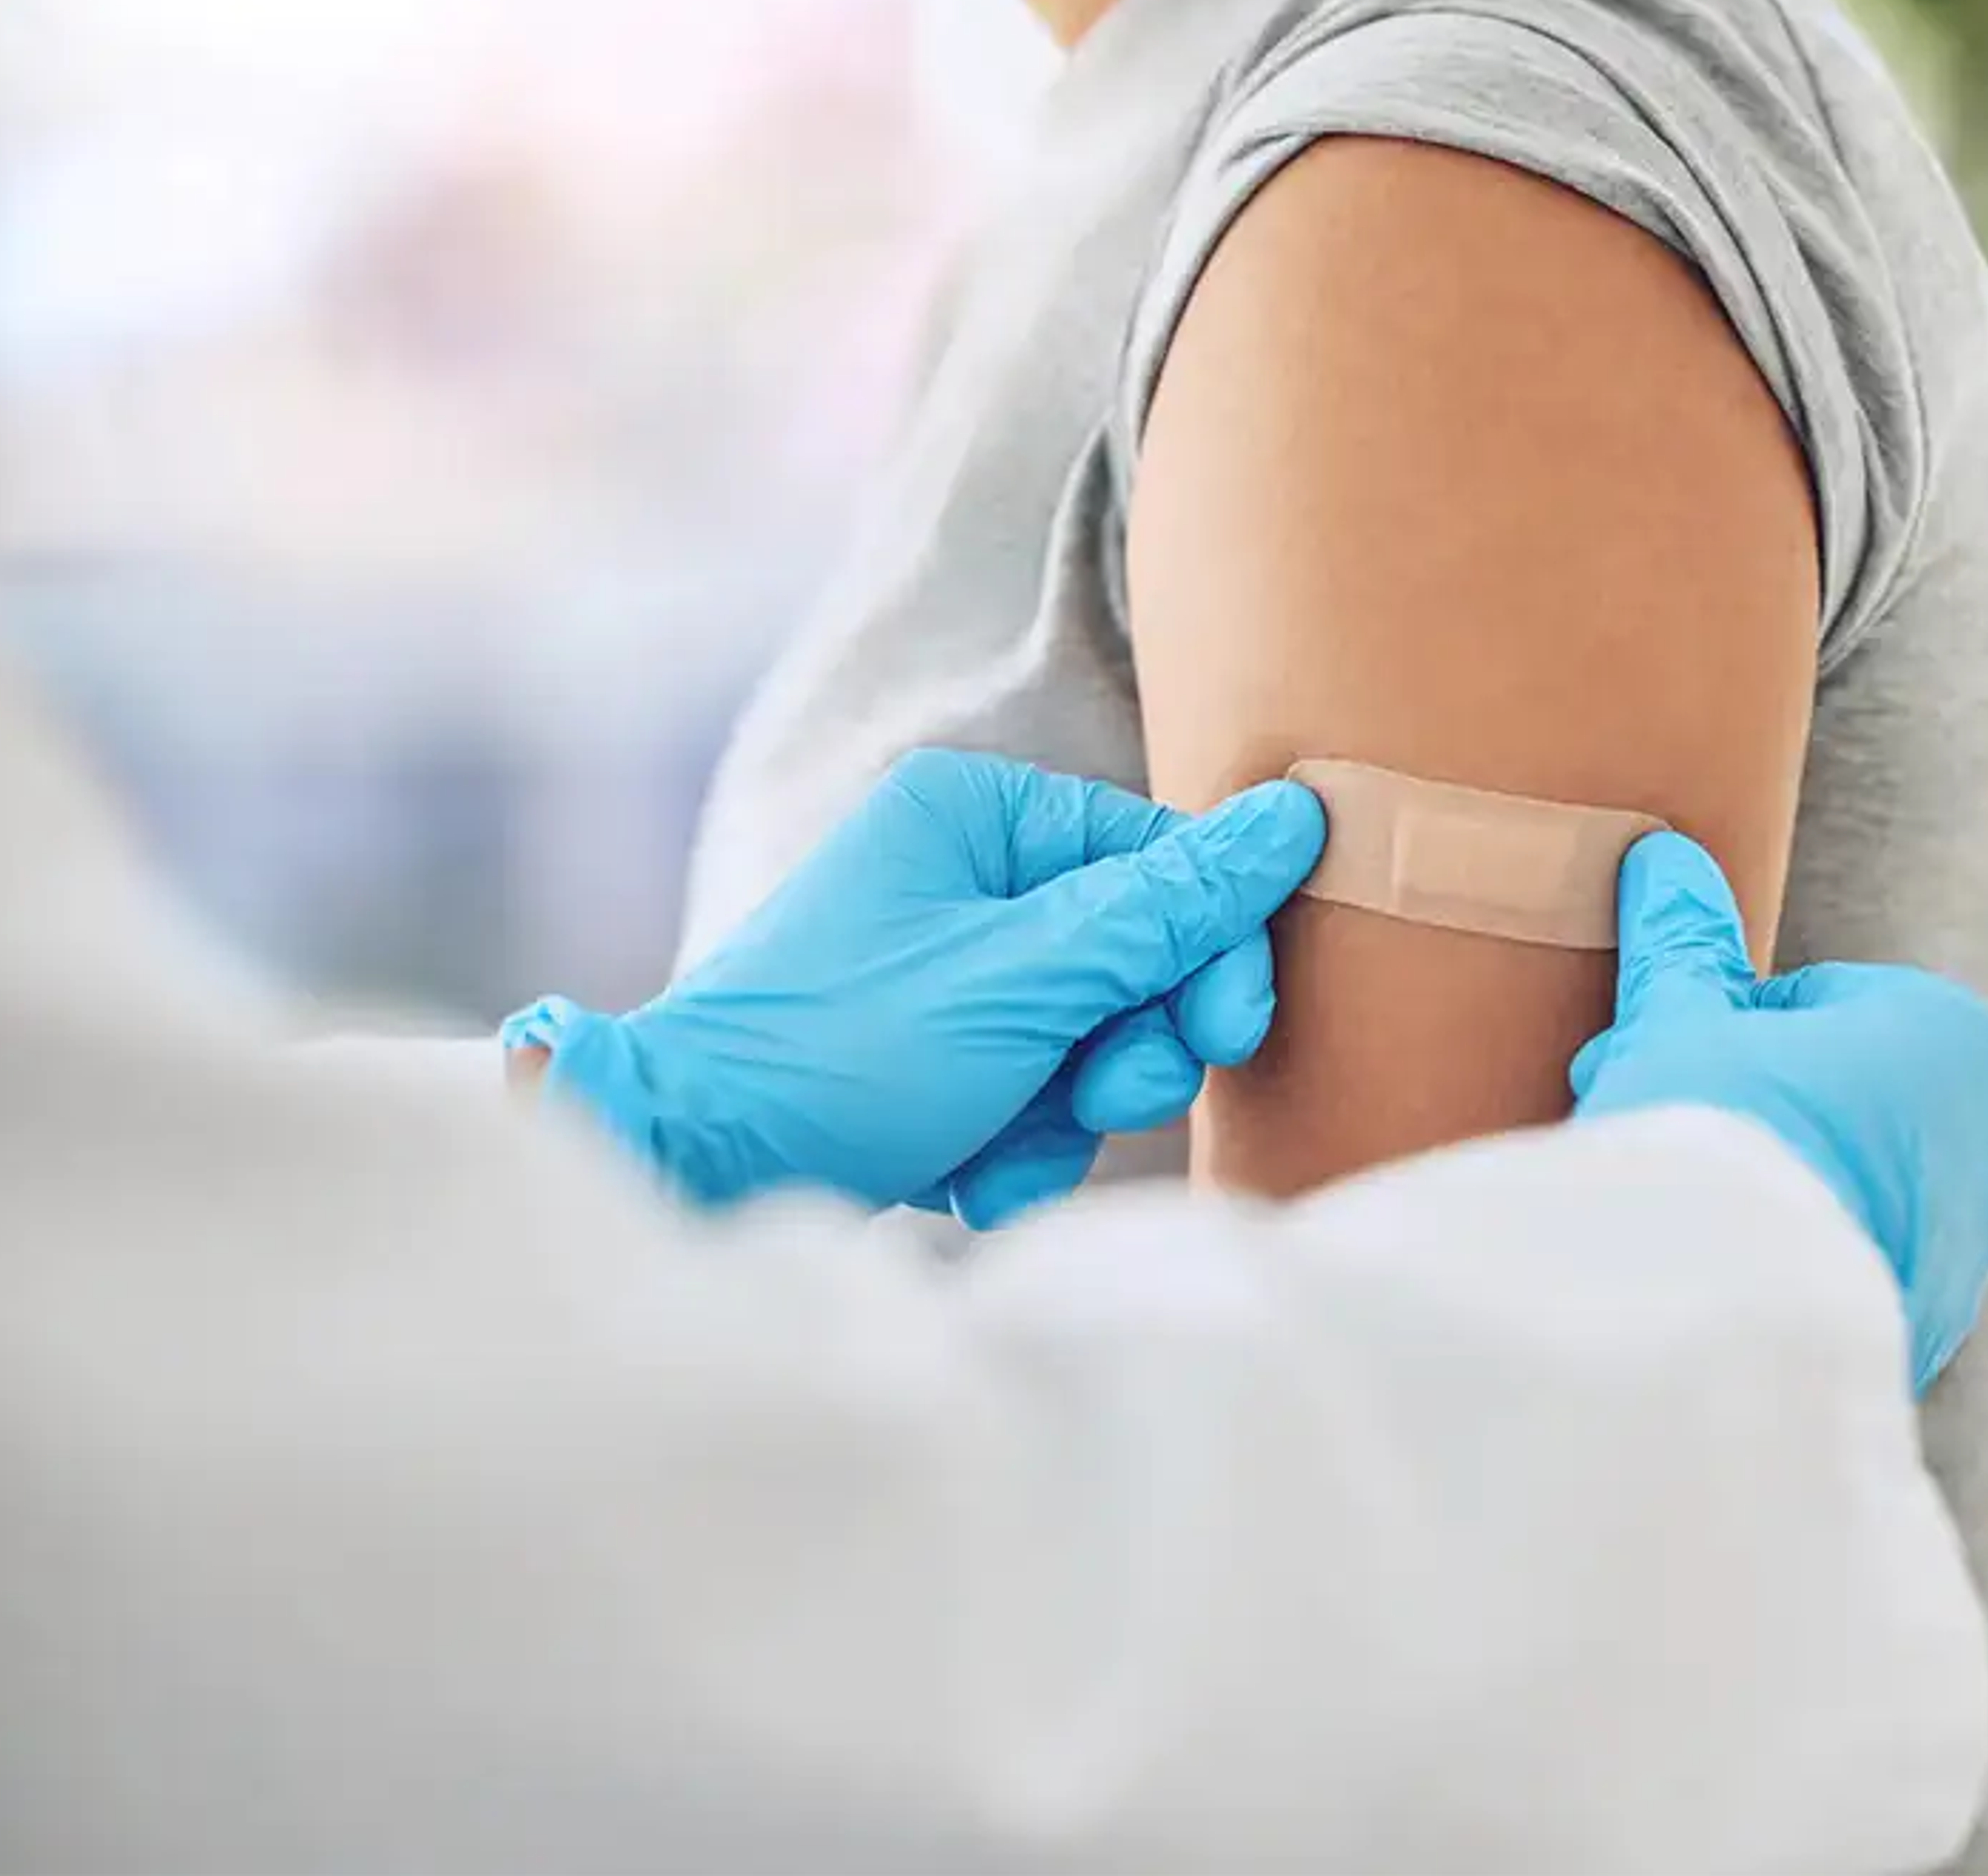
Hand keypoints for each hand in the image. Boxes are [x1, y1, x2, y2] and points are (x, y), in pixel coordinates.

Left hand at [504, 752, 1324, 1226]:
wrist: (689, 1164)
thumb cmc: (842, 1051)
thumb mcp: (1028, 979)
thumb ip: (1171, 909)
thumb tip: (1298, 817)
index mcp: (976, 814)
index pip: (1157, 860)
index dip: (1211, 951)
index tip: (1230, 1032)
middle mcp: (959, 875)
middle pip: (1135, 955)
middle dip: (1130, 1044)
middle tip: (1108, 1092)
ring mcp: (946, 969)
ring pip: (1093, 1037)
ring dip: (1068, 1110)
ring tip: (1003, 1148)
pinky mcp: (934, 1054)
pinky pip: (1033, 1091)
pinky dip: (1015, 1143)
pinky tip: (961, 1174)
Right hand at [1568, 833, 1987, 1391]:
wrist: (1734, 1307)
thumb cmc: (1716, 1128)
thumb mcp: (1680, 1019)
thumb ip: (1680, 940)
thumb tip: (1662, 857)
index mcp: (1950, 1033)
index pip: (1811, 1002)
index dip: (1717, 1027)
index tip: (1657, 1058)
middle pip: (1831, 1097)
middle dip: (1741, 1107)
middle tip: (1647, 1128)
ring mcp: (1967, 1246)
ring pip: (1840, 1187)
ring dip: (1766, 1186)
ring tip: (1672, 1207)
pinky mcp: (1929, 1327)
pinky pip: (1844, 1274)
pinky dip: (1785, 1267)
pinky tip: (1710, 1276)